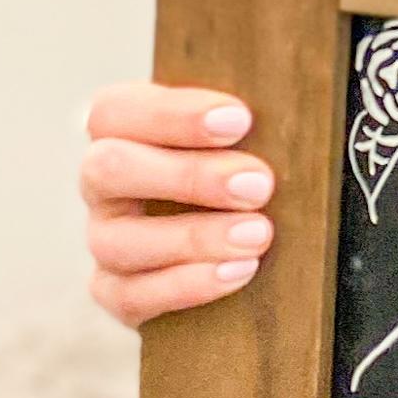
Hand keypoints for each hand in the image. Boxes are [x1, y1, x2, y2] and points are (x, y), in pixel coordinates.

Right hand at [82, 83, 276, 327]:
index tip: (240, 120)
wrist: (247, 241)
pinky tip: (238, 271)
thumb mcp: (251, 131)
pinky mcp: (115, 292)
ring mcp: (104, 239)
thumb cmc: (252, 160)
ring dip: (194, 237)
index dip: (172, 114)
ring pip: (117, 240)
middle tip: (259, 185)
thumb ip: (258, 113)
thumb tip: (293, 101)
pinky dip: (187, 285)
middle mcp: (103, 182)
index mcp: (125, 128)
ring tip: (258, 235)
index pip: (115, 109)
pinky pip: (130, 296)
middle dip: (189, 176)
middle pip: (108, 169)